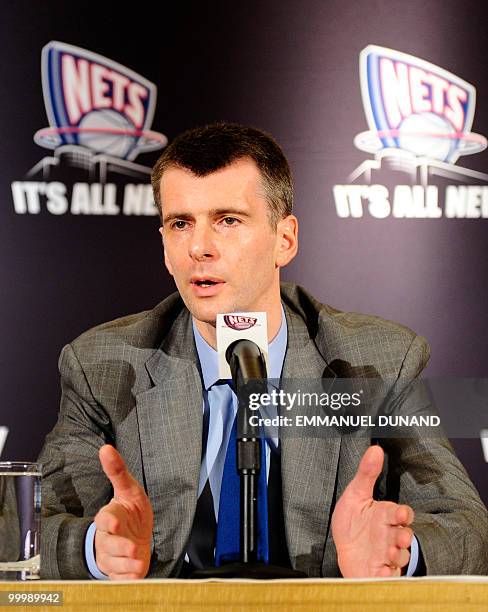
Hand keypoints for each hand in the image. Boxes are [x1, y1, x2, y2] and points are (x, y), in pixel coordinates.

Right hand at [94, 445, 153, 579]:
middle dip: (118, 546)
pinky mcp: (119, 572)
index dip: (108, 521)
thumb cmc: (131, 512)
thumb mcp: (129, 489)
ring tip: (138, 559)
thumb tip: (106, 448)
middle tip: (131, 548)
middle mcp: (107, 537)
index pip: (104, 519)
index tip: (115, 523)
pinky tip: (137, 572)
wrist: (135, 538)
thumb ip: (118, 471)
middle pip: (108, 543)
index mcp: (110, 516)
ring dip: (127, 562)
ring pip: (115, 562)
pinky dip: (129, 576)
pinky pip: (121, 577)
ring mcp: (112, 556)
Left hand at [331, 445, 413, 577]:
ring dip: (397, 556)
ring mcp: (387, 555)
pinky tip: (381, 571)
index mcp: (385, 516)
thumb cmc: (352, 522)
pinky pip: (388, 576)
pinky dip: (387, 575)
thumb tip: (375, 449)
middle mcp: (389, 536)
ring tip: (388, 555)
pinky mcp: (380, 572)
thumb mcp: (355, 495)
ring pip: (400, 557)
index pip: (402, 514)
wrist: (344, 550)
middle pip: (405, 537)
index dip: (404, 514)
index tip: (401, 514)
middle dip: (404, 538)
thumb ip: (366, 473)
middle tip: (400, 537)